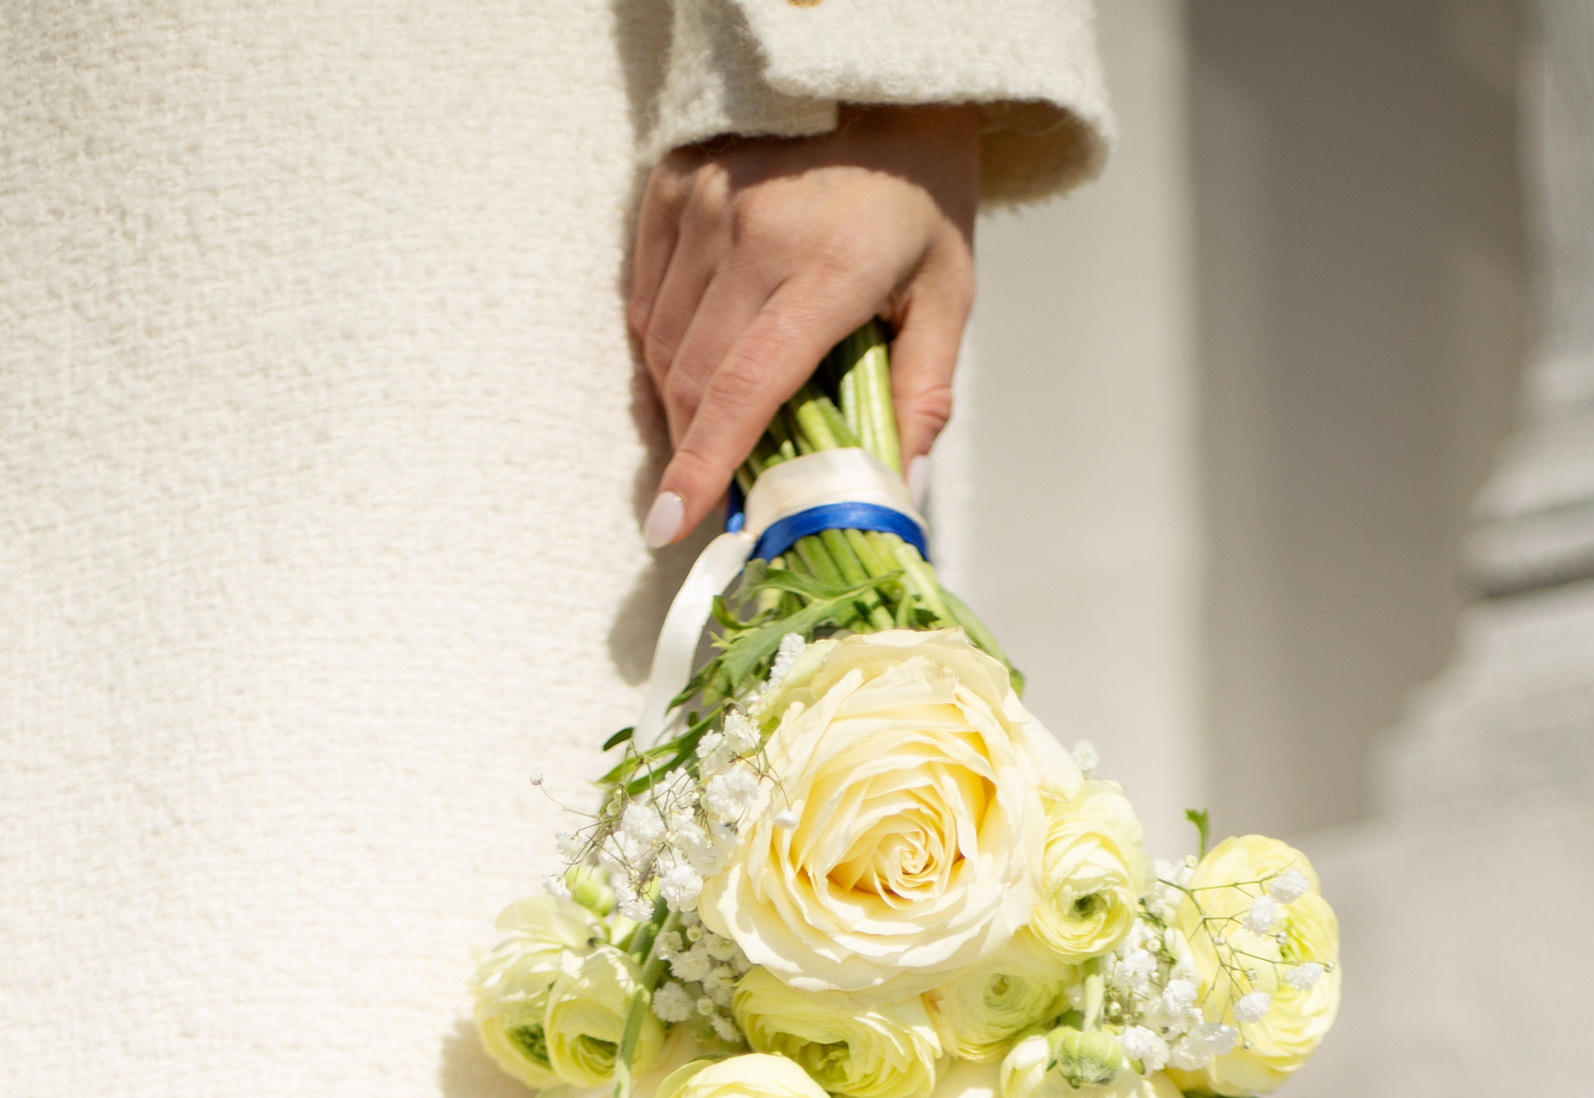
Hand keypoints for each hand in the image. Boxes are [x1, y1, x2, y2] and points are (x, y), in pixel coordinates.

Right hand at [629, 105, 979, 544]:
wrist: (883, 77)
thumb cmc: (920, 194)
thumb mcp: (947, 292)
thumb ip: (922, 394)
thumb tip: (897, 493)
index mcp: (828, 268)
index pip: (744, 388)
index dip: (703, 464)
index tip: (672, 524)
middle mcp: (753, 230)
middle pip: (690, 377)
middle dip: (691, 449)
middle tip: (705, 491)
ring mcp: (704, 199)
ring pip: (658, 341)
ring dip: (676, 401)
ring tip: (709, 427)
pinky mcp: (672, 181)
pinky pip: (646, 293)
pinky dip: (661, 343)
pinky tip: (697, 359)